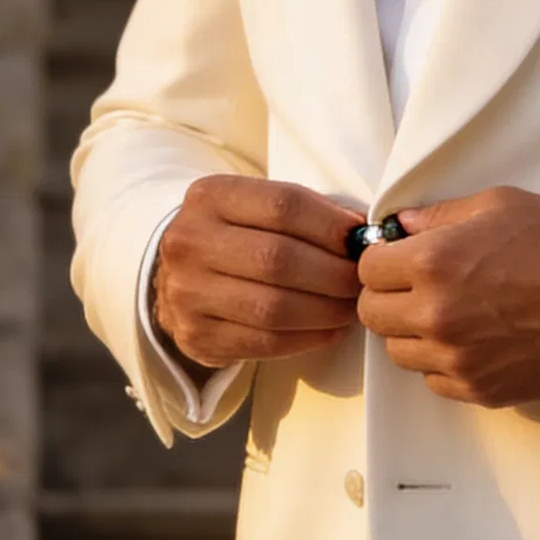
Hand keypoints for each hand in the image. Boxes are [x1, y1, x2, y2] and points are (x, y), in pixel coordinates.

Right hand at [153, 176, 360, 370]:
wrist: (177, 276)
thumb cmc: (235, 237)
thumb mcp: (253, 207)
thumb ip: (301, 213)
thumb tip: (362, 234)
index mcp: (210, 197)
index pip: (283, 204)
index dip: (331, 225)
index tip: (360, 240)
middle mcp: (190, 242)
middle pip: (279, 259)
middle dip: (334, 273)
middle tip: (362, 280)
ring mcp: (187, 292)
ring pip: (273, 307)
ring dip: (326, 310)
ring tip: (350, 306)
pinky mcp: (196, 336)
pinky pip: (265, 342)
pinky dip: (309, 337)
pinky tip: (330, 329)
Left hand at [355, 187, 539, 405]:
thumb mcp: (499, 205)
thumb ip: (439, 216)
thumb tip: (402, 227)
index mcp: (434, 262)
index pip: (368, 269)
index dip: (383, 260)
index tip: (400, 260)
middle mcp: (437, 315)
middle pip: (374, 315)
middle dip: (390, 296)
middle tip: (421, 287)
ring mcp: (458, 359)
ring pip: (400, 353)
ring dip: (415, 334)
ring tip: (452, 314)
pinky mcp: (482, 390)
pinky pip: (436, 382)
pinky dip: (445, 364)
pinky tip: (475, 341)